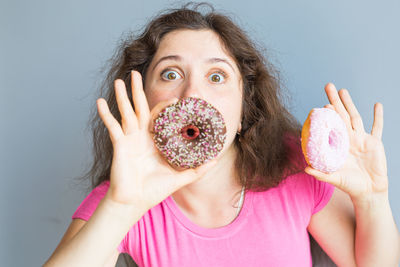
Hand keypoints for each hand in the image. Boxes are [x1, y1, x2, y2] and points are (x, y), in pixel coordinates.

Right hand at [96, 70, 216, 210]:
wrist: (135, 202)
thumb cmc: (154, 190)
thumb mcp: (180, 178)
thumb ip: (197, 169)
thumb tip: (215, 159)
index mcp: (155, 140)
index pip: (159, 117)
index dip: (166, 107)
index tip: (177, 99)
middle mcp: (141, 136)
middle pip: (140, 108)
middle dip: (138, 90)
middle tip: (136, 73)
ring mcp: (129, 139)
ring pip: (126, 112)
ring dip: (122, 96)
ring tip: (120, 81)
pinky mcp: (120, 145)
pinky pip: (112, 127)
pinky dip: (106, 114)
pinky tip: (100, 101)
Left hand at [304, 83, 387, 201]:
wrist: (368, 191)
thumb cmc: (349, 185)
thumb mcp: (334, 178)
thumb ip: (320, 173)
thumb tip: (305, 169)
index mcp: (337, 145)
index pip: (330, 126)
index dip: (326, 116)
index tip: (320, 106)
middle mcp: (348, 139)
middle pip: (341, 115)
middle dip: (335, 101)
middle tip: (328, 86)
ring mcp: (362, 139)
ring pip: (356, 117)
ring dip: (350, 104)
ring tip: (343, 90)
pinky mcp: (375, 143)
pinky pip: (377, 128)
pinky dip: (378, 117)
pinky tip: (377, 105)